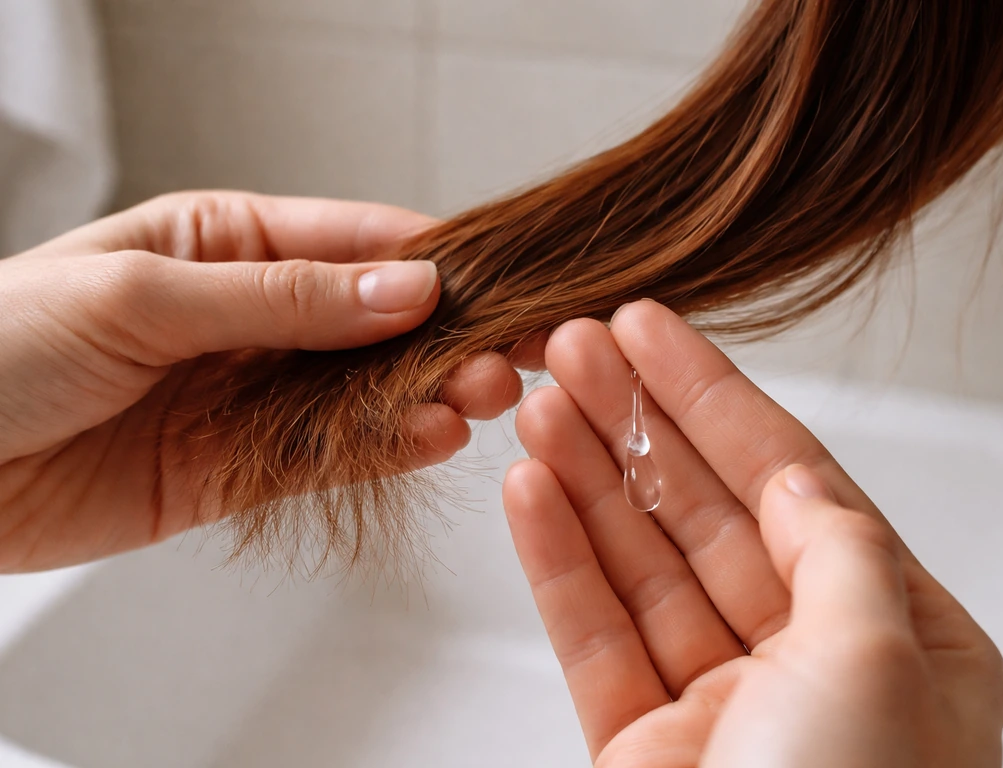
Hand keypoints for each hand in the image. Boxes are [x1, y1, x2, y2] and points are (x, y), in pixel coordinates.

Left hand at [0, 192, 522, 571]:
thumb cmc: (1, 344)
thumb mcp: (142, 293)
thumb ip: (280, 298)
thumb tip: (403, 285)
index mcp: (223, 242)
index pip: (349, 240)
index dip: (428, 261)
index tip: (492, 283)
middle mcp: (247, 317)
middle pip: (369, 321)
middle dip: (439, 335)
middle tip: (500, 353)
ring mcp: (247, 395)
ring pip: (358, 390)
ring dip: (423, 393)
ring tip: (481, 396)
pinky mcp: (237, 468)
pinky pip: (324, 454)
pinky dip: (381, 449)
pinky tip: (430, 438)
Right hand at [503, 301, 1002, 766]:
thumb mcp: (886, 658)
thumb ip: (842, 546)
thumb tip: (796, 476)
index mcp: (894, 635)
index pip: (792, 479)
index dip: (714, 394)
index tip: (650, 328)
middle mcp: (806, 661)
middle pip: (703, 508)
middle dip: (636, 421)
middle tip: (573, 346)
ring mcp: (716, 703)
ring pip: (637, 561)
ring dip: (584, 475)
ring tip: (536, 399)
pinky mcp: (640, 747)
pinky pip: (591, 631)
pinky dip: (555, 558)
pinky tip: (527, 490)